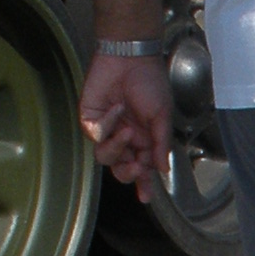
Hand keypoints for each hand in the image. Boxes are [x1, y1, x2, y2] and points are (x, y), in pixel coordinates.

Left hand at [79, 52, 173, 200]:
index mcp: (144, 140)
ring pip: (105, 156)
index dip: (144, 184)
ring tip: (128, 130)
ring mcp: (107, 129)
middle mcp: (125, 138)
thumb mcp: (162, 117)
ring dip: (118, 147)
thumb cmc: (150, 82)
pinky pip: (95, 134)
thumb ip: (160, 145)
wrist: (130, 57)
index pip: (143, 168)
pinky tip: (116, 109)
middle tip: (138, 166)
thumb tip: (163, 170)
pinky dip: (107, 124)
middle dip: (129, 172)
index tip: (145, 198)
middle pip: (121, 169)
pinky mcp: (91, 118)